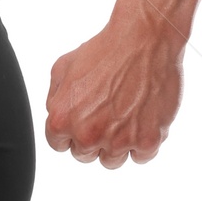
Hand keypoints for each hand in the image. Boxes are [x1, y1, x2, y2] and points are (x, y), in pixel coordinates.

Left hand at [45, 14, 183, 166]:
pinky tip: (143, 119)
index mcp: (61, 120)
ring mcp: (118, 141)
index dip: (73, 131)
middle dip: (94, 137)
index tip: (86, 118)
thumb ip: (54, 100)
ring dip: (118, 143)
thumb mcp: (62, 68)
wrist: (143, 39)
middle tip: (108, 113)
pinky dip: (143, 142)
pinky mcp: (147, 140)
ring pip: (113, 161)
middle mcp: (87, 135)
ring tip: (126, 115)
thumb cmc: (105, 50)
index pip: (60, 145)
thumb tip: (56, 119)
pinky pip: (141, 157)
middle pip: (86, 155)